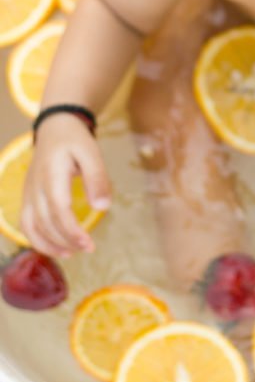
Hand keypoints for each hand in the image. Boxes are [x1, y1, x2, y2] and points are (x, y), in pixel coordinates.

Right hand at [20, 115, 110, 257]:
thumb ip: (97, 178)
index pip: (59, 209)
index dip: (72, 231)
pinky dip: (36, 239)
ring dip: (49, 244)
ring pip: (31, 226)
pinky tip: (54, 247)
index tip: (89, 244)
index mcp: (52, 173)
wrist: (54, 128)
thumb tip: (102, 207)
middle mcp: (35, 185)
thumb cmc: (75, 141)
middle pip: (45, 221)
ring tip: (72, 253)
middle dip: (66, 240)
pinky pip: (25, 223)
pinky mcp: (26, 197)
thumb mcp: (91, 153)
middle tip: (88, 248)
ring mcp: (28, 192)